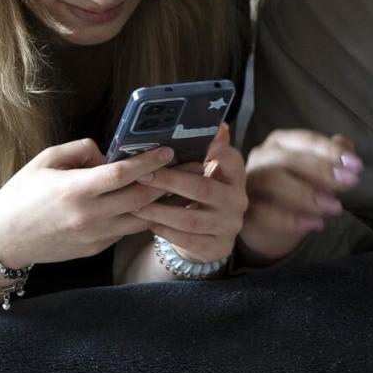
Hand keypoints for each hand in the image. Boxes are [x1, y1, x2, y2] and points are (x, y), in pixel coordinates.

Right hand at [0, 138, 172, 265]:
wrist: (3, 239)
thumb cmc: (21, 194)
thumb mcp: (46, 159)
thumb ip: (81, 150)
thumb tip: (109, 153)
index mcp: (75, 190)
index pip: (122, 174)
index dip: (149, 161)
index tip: (168, 150)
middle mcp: (88, 216)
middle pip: (140, 198)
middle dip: (168, 181)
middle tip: (189, 167)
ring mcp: (94, 236)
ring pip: (140, 220)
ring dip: (161, 203)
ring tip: (178, 186)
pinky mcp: (95, 249)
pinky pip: (125, 230)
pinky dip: (140, 216)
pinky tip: (150, 204)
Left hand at [131, 125, 248, 263]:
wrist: (211, 236)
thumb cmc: (202, 194)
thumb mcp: (208, 171)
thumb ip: (207, 150)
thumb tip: (217, 124)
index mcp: (235, 176)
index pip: (230, 159)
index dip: (214, 151)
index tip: (189, 145)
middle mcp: (237, 200)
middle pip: (202, 189)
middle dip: (169, 181)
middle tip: (142, 175)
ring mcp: (229, 226)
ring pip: (190, 219)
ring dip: (160, 211)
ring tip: (135, 204)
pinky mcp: (218, 247)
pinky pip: (187, 240)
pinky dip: (166, 232)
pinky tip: (149, 223)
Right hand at [237, 129, 361, 264]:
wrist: (268, 223)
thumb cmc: (295, 188)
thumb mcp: (318, 172)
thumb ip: (333, 156)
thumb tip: (345, 146)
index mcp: (279, 143)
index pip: (304, 140)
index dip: (330, 151)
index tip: (357, 165)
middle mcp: (260, 158)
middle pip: (286, 159)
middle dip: (321, 170)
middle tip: (350, 183)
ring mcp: (248, 184)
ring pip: (271, 182)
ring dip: (306, 194)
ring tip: (336, 207)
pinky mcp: (244, 211)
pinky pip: (263, 213)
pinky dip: (291, 219)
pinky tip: (317, 224)